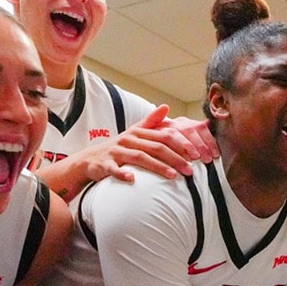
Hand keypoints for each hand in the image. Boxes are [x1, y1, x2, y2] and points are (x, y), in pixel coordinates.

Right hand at [63, 105, 216, 185]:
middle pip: (155, 147)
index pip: (164, 136)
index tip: (196, 154)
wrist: (90, 159)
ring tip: (173, 176)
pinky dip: (123, 173)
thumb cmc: (119, 147)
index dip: (181, 144)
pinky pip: (114, 169)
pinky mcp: (105, 164)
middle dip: (175, 158)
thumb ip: (151, 122)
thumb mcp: (135, 132)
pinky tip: (133, 178)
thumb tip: (166, 106)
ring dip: (158, 167)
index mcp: (138, 132)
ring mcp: (116, 151)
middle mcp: (128, 139)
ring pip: (140, 157)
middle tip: (190, 170)